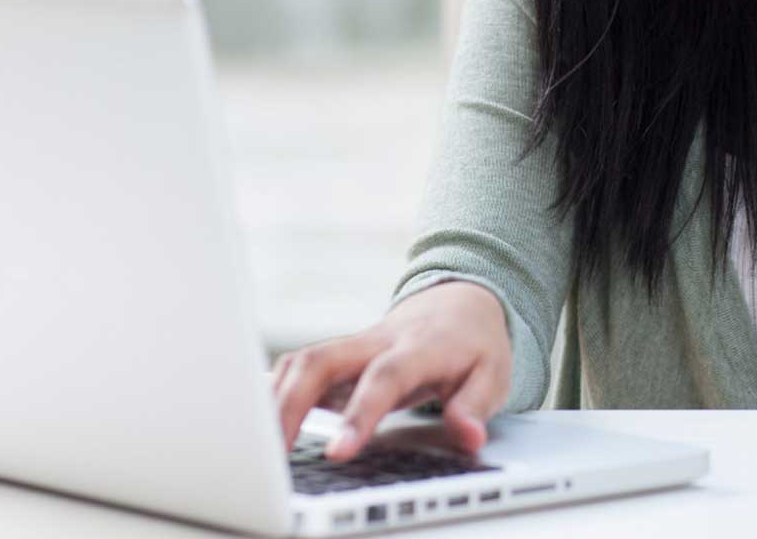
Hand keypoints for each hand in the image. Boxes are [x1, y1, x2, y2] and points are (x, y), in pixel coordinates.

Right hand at [271, 281, 510, 461]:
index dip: (359, 414)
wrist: (459, 303)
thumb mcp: (493, 375)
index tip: (338, 452)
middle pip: (322, 361)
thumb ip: (475, 406)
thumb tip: (469, 435)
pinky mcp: (338, 356)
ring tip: (263, 448)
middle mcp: (377, 342)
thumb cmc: (474, 344)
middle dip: (291, 404)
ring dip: (275, 400)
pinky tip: (265, 424)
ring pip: (302, 361)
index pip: (384, 378)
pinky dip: (275, 392)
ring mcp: (352, 346)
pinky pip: (298, 367)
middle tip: (275, 453)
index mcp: (418, 347)